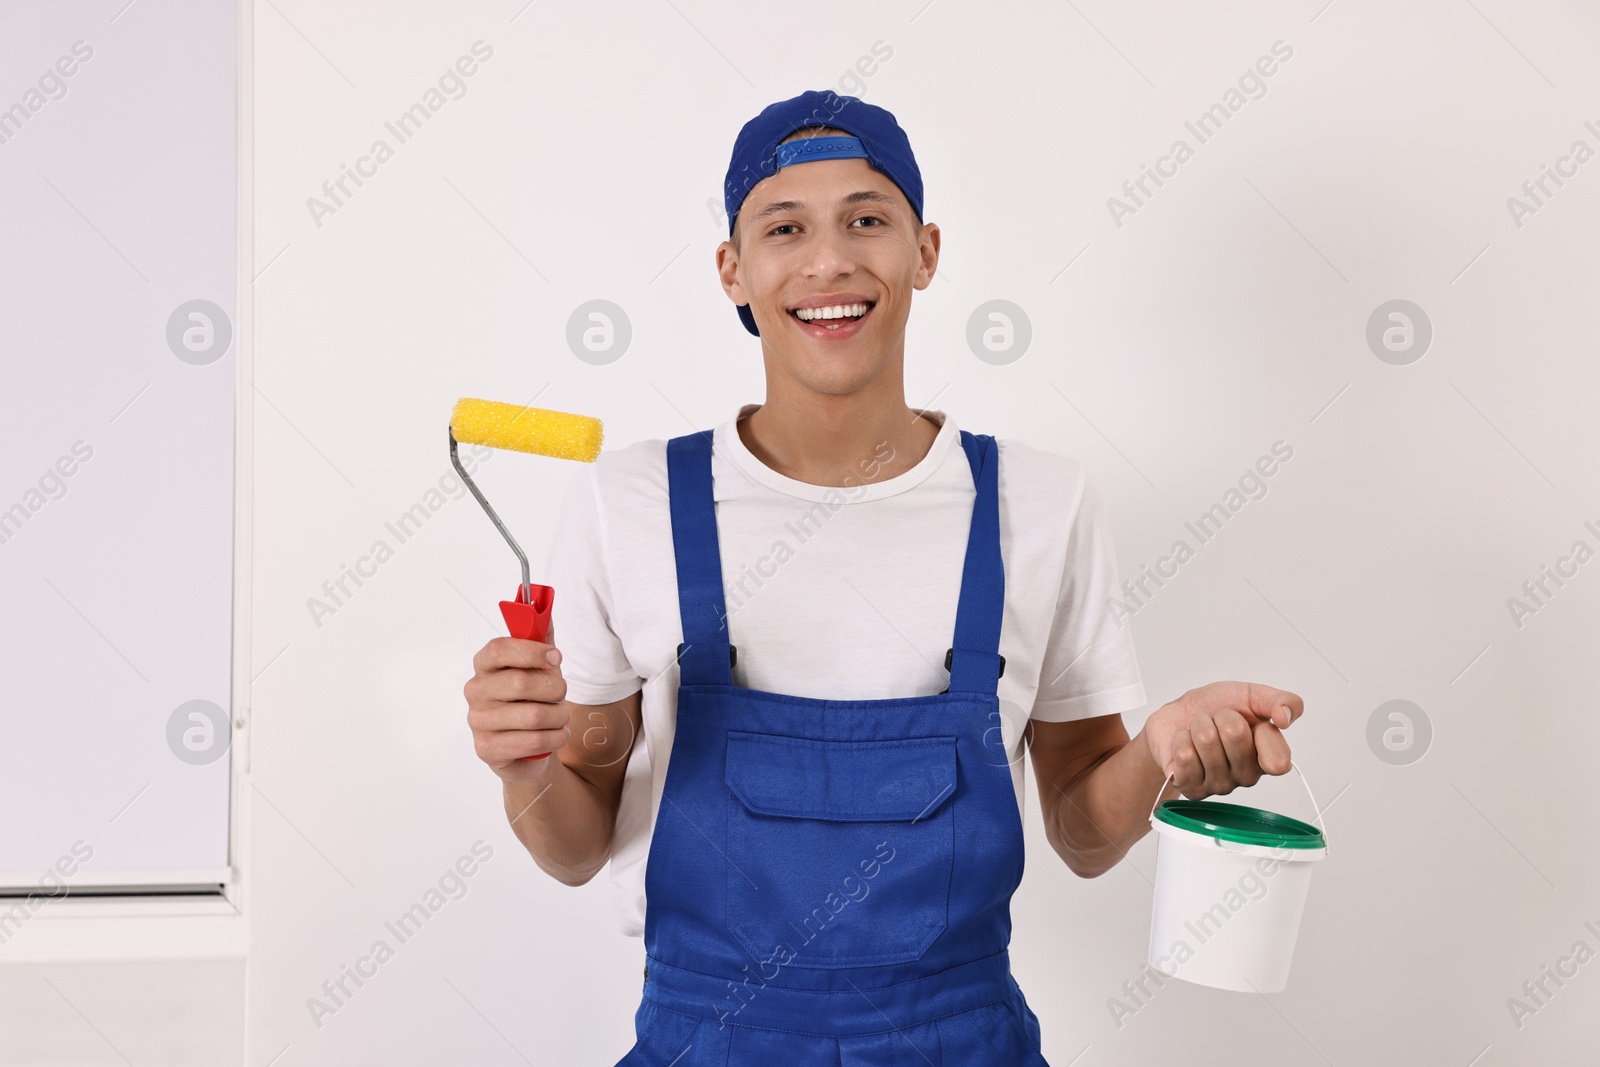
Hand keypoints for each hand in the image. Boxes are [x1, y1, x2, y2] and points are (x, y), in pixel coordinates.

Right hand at [464, 635, 570, 783]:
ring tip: (560, 718)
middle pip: (520, 683)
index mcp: (485, 665)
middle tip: (562, 695)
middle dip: (554, 689)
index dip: (532, 652)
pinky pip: (533, 741)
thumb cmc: (533, 700)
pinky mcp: (487, 749)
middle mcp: (475, 691)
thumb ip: (541, 638)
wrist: (527, 748)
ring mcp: (477, 721)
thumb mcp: (540, 666)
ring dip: (559, 716)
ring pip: (533, 715)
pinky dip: (555, 738)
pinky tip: (556, 735)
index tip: (556, 658)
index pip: (499, 649)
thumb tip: (544, 608)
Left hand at [1141, 681, 1302, 799]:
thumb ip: (1281, 701)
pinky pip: (1185, 755)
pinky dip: (1181, 739)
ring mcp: (1218, 785)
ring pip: (1206, 739)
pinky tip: (1186, 744)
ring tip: (1200, 731)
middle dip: (1221, 715)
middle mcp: (1246, 777)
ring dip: (1198, 725)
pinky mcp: (1191, 788)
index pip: (1278, 760)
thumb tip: (1285, 718)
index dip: (1262, 732)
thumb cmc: (1218, 707)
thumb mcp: (1252, 695)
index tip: (1255, 723)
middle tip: (1217, 721)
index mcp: (1269, 758)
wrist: (1179, 714)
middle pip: (1234, 733)